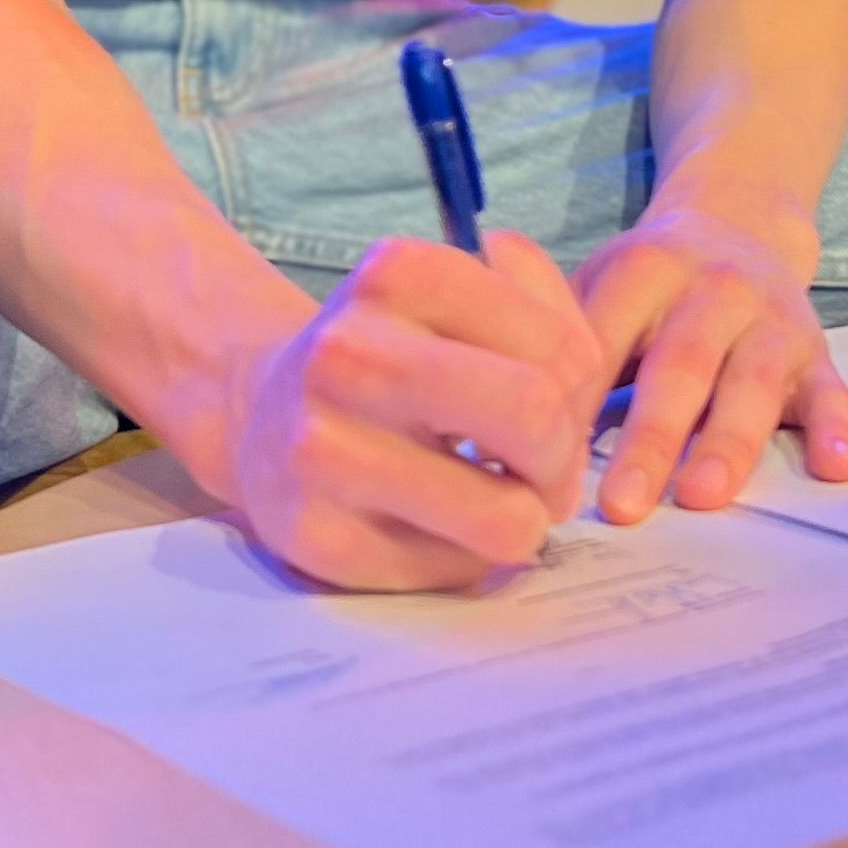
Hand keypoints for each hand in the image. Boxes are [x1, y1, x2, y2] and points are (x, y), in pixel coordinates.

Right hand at [219, 230, 610, 591]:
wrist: (258, 413)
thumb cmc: (390, 357)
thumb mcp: (458, 297)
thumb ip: (548, 315)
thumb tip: (588, 395)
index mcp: (396, 275)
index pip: (562, 353)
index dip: (582, 398)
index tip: (550, 412)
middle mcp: (348, 353)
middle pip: (534, 416)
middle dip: (561, 461)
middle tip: (540, 472)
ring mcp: (322, 450)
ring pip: (505, 518)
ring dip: (524, 521)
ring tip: (495, 502)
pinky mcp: (316, 538)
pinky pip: (455, 572)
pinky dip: (467, 556)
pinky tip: (432, 523)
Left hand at [576, 192, 847, 522]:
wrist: (738, 219)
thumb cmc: (648, 279)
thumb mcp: (597, 281)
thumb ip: (556, 340)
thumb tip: (486, 425)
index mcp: (642, 270)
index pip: (603, 338)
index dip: (575, 398)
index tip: (545, 460)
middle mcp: (711, 290)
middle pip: (679, 367)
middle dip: (651, 438)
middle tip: (622, 504)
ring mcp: (768, 320)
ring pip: (751, 384)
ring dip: (728, 442)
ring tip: (703, 496)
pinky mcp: (815, 349)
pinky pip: (830, 390)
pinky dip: (835, 429)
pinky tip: (833, 468)